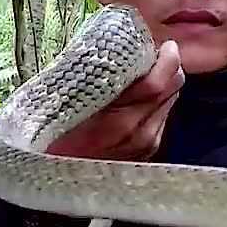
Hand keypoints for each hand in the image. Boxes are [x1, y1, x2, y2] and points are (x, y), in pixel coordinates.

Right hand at [45, 39, 183, 160]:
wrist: (56, 181)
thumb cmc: (53, 138)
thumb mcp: (64, 103)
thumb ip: (92, 78)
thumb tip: (114, 49)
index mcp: (116, 120)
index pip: (157, 83)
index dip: (166, 59)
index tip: (163, 45)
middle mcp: (137, 133)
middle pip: (173, 88)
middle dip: (167, 67)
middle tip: (150, 56)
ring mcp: (145, 143)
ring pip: (170, 101)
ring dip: (162, 85)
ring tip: (141, 77)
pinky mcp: (147, 150)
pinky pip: (161, 116)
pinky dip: (155, 103)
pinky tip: (136, 101)